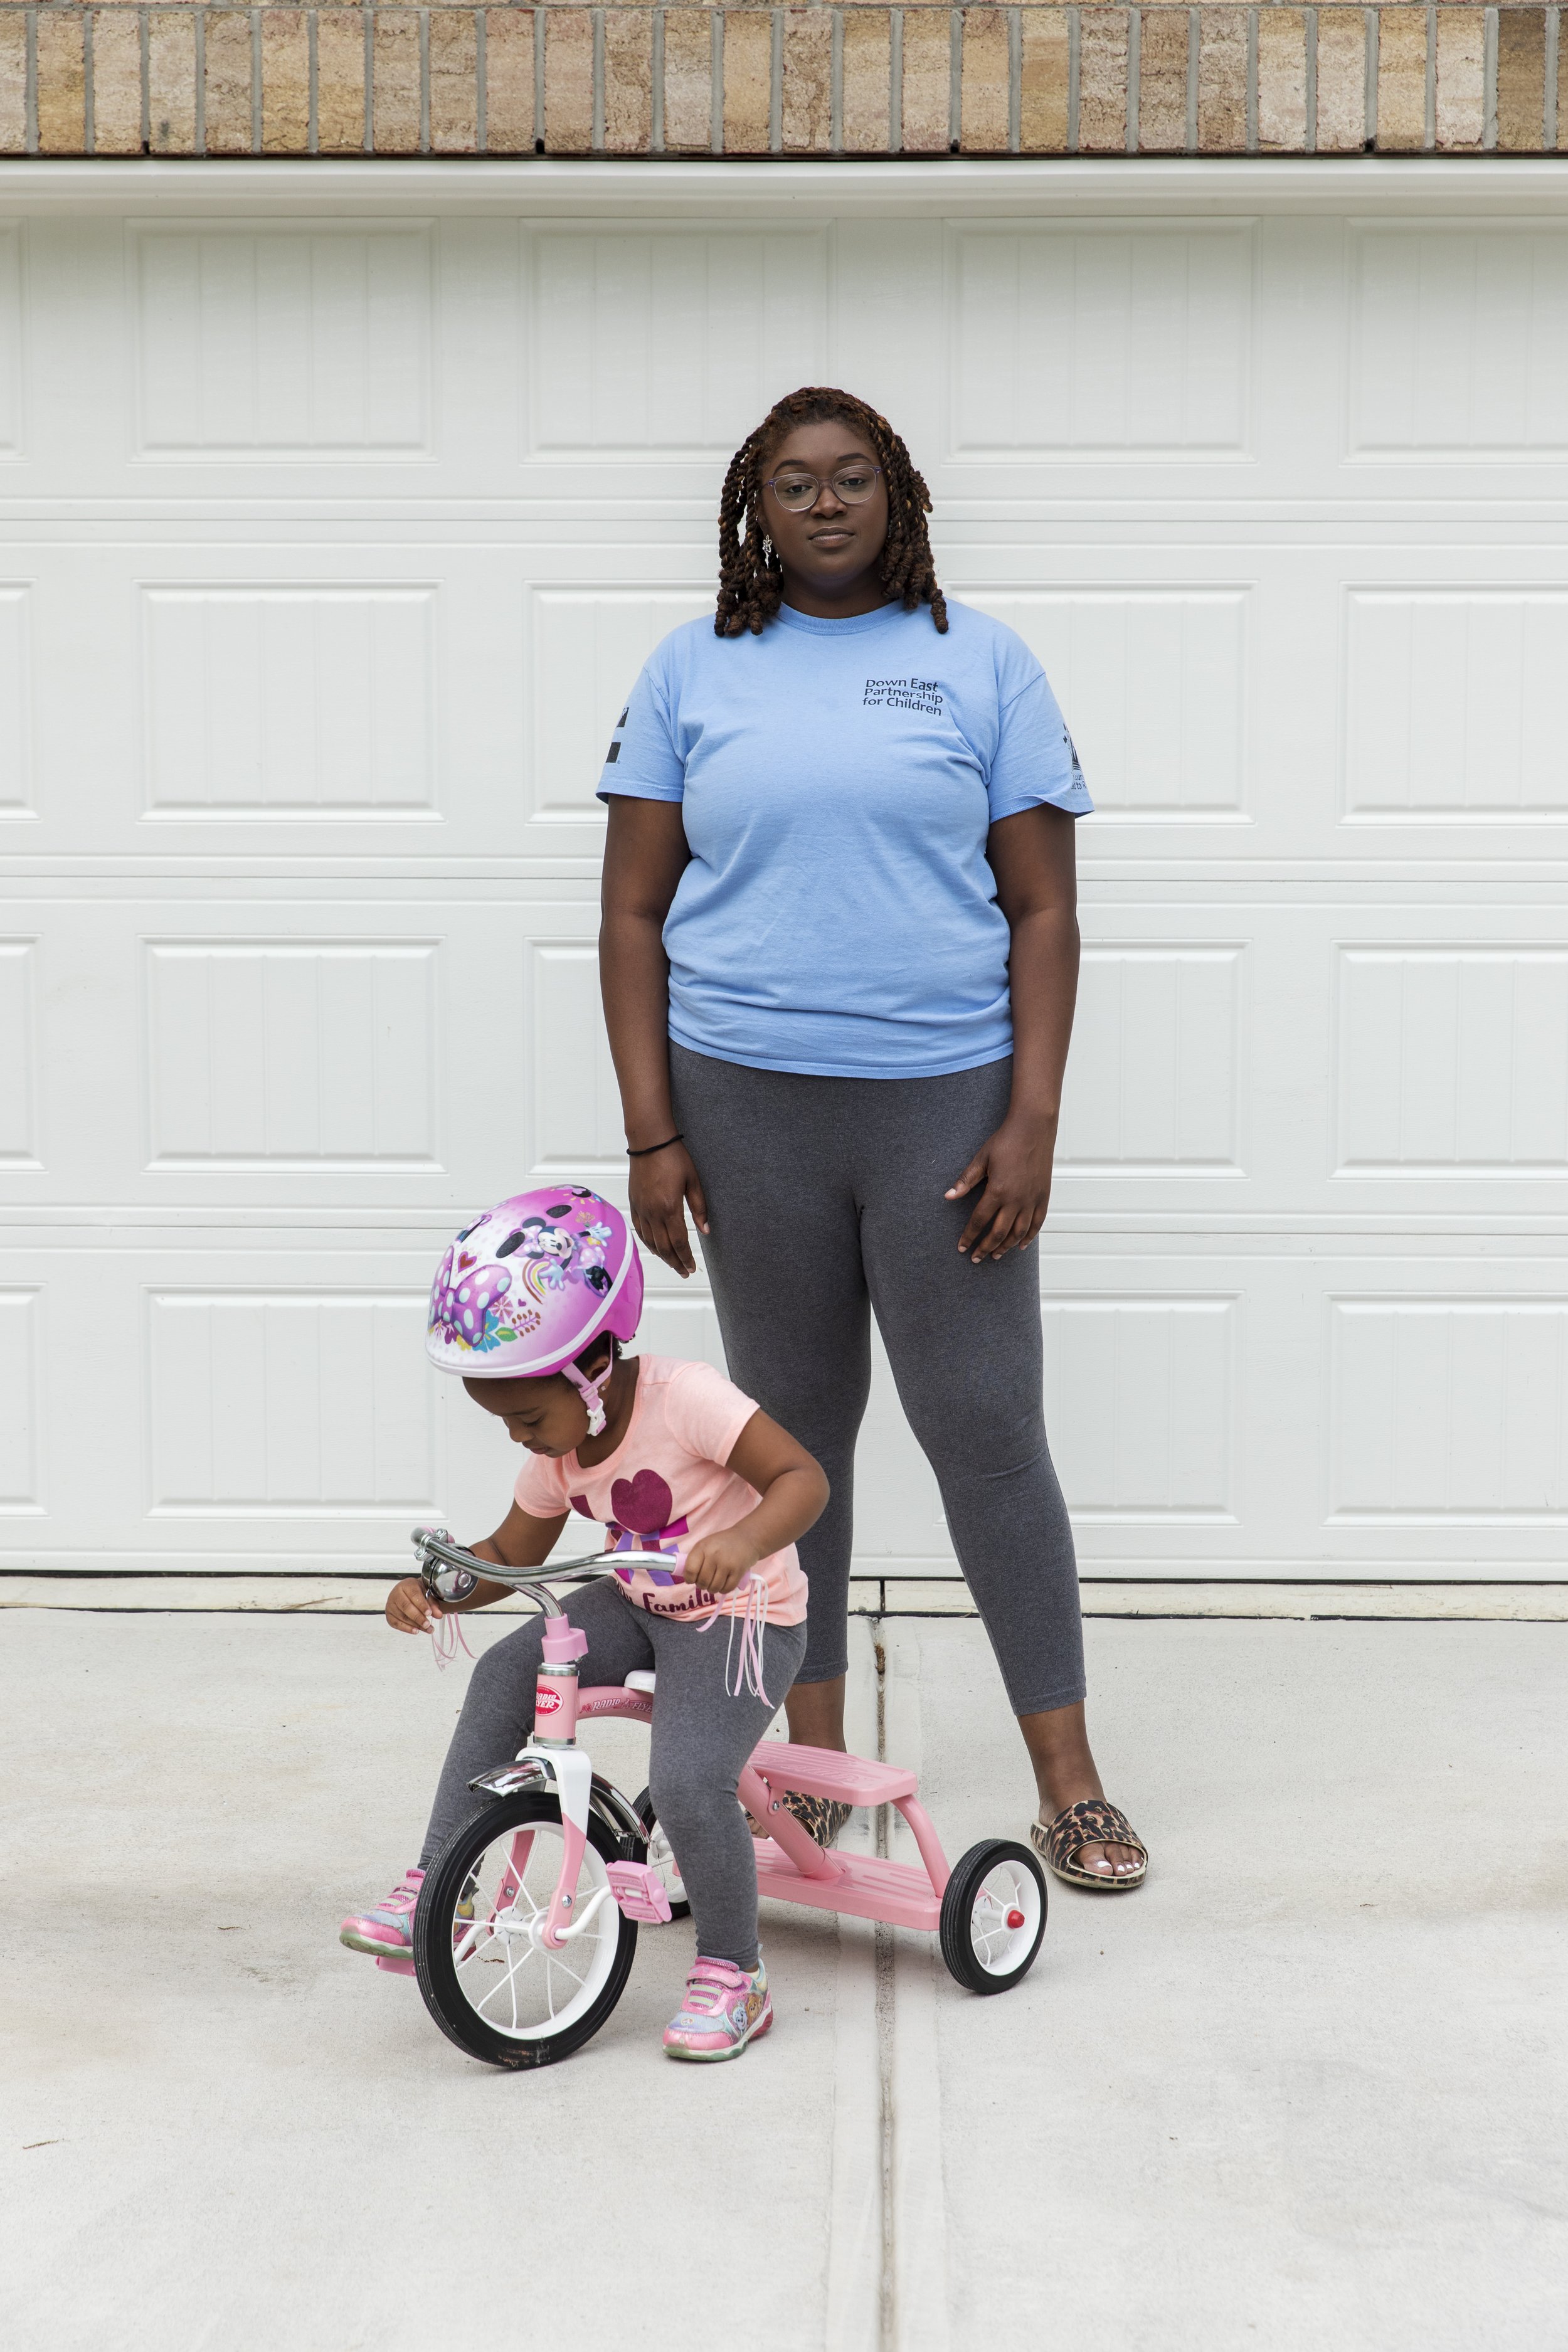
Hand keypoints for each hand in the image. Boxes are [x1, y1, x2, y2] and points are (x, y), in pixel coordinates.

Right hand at [386, 1576, 437, 1634]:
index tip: (429, 1613)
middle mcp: (395, 1594)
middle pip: (406, 1607)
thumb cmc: (417, 1592)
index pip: (414, 1594)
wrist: (407, 1592)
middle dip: (418, 1617)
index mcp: (406, 1585)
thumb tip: (438, 1615)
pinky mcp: (389, 1615)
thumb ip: (433, 1604)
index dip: (422, 1605)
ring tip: (427, 1629)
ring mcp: (390, 1605)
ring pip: (402, 1617)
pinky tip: (416, 1630)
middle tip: (427, 1624)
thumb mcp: (427, 1593)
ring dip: (415, 1625)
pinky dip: (407, 1629)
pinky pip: (397, 1624)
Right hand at [628, 1141, 709, 1279]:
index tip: (692, 1267)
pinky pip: (640, 1230)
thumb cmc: (674, 1157)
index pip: (679, 1242)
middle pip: (664, 1247)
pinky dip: (648, 1243)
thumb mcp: (694, 1181)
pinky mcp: (635, 1204)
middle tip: (684, 1272)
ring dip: (662, 1256)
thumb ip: (700, 1208)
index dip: (686, 1258)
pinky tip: (655, 1248)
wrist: (649, 1142)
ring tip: (673, 1263)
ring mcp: (641, 1209)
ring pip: (650, 1242)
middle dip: (675, 1262)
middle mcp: (653, 1212)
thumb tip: (706, 1230)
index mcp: (670, 1207)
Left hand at [681, 1529, 759, 1597]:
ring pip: (714, 1588)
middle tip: (706, 1580)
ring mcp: (727, 1563)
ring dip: (713, 1588)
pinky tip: (724, 1582)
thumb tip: (687, 1578)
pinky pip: (726, 1589)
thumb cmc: (723, 1543)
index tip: (692, 1579)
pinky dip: (723, 1589)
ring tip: (715, 1581)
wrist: (748, 1538)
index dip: (689, 1578)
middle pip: (702, 1582)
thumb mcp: (706, 1545)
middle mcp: (714, 1555)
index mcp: (702, 1547)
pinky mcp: (738, 1571)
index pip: (690, 1570)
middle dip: (702, 1585)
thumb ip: (695, 1559)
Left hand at [944, 1112, 1057, 1262]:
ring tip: (995, 1255)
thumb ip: (966, 1180)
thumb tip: (948, 1196)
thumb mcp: (981, 1159)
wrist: (1033, 1128)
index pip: (979, 1221)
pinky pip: (1037, 1224)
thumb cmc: (1006, 1141)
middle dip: (985, 1248)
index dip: (969, 1236)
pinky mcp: (1043, 1197)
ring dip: (1005, 1247)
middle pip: (998, 1233)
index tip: (962, 1247)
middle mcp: (1016, 1200)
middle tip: (976, 1258)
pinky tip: (1021, 1246)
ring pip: (1018, 1233)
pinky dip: (1029, 1237)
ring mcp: (1031, 1200)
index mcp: (997, 1191)